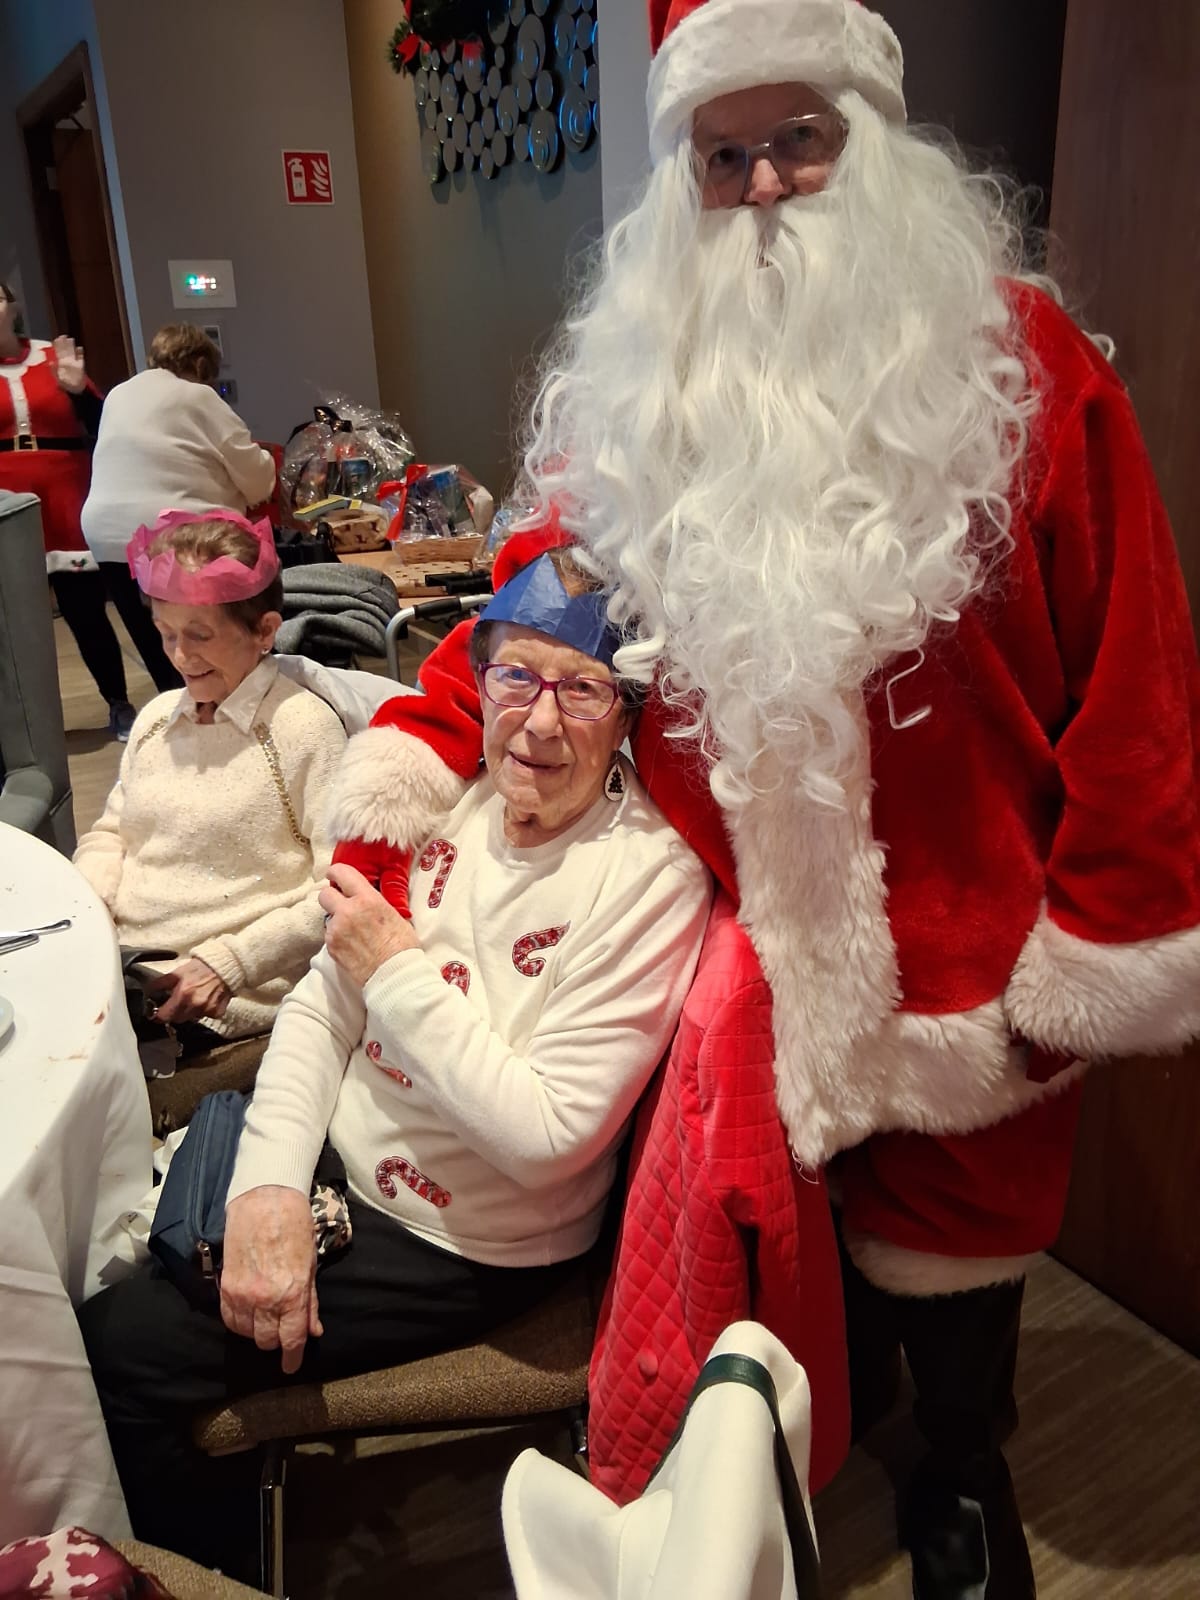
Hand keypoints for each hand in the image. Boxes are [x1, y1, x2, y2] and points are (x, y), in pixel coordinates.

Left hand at [51, 335, 86, 393]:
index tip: (57, 339)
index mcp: (60, 363)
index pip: (58, 352)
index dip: (57, 346)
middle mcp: (67, 362)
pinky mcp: (81, 367)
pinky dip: (80, 354)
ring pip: (72, 352)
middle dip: (64, 343)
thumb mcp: (57, 378)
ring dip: (71, 346)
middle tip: (63, 336)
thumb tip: (50, 362)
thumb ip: (54, 370)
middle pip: (65, 350)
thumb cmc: (65, 386)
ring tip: (71, 339)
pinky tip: (80, 348)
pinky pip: (81, 358)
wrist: (76, 392)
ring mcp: (74, 363)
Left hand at [149, 957, 231, 1023]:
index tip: (158, 1013)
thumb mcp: (177, 972)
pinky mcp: (217, 1012)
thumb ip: (160, 983)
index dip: (159, 1015)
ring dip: (188, 1012)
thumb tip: (148, 991)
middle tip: (176, 1003)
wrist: (224, 966)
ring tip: (192, 999)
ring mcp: (207, 1010)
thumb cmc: (201, 967)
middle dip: (174, 1013)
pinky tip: (204, 1000)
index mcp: (183, 994)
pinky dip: (202, 1011)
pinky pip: (205, 1017)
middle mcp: (195, 1005)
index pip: (164, 1016)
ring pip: (191, 1019)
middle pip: (177, 1020)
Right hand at [220, 1186, 320, 1372]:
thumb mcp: (310, 1265)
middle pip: (266, 1341)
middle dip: (276, 1341)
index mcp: (292, 1294)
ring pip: (246, 1333)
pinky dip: (239, 1322)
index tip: (291, 1366)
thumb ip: (310, 1302)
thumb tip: (313, 1331)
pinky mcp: (225, 1286)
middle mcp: (266, 1300)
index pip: (291, 1339)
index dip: (292, 1357)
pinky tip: (248, 1312)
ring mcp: (242, 1294)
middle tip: (281, 1330)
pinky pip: (229, 1319)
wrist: (265, 1200)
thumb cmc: (295, 1228)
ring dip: (256, 1331)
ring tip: (265, 1317)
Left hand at [320, 861, 418, 986]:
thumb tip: (367, 897)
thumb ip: (375, 902)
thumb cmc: (402, 946)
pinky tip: (352, 945)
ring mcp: (336, 930)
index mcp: (367, 899)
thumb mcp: (394, 914)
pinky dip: (337, 937)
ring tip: (353, 932)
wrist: (395, 975)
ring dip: (336, 920)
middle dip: (331, 897)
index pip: (342, 873)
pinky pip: (330, 935)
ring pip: (328, 917)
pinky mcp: (331, 947)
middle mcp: (347, 911)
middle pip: (324, 894)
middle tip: (341, 903)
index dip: (336, 872)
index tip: (335, 875)